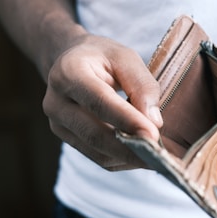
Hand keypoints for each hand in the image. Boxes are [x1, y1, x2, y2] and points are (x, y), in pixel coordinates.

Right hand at [43, 33, 162, 170]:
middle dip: (130, 149)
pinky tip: (140, 153)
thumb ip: (142, 86)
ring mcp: (58, 124)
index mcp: (69, 73)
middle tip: (160, 156)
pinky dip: (122, 159)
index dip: (127, 121)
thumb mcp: (126, 58)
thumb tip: (154, 122)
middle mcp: (57, 101)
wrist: (73, 62)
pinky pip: (97, 157)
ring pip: (97, 152)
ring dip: (129, 158)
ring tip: (155, 156)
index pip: (99, 102)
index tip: (154, 136)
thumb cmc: (103, 58)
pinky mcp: (67, 138)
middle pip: (95, 134)